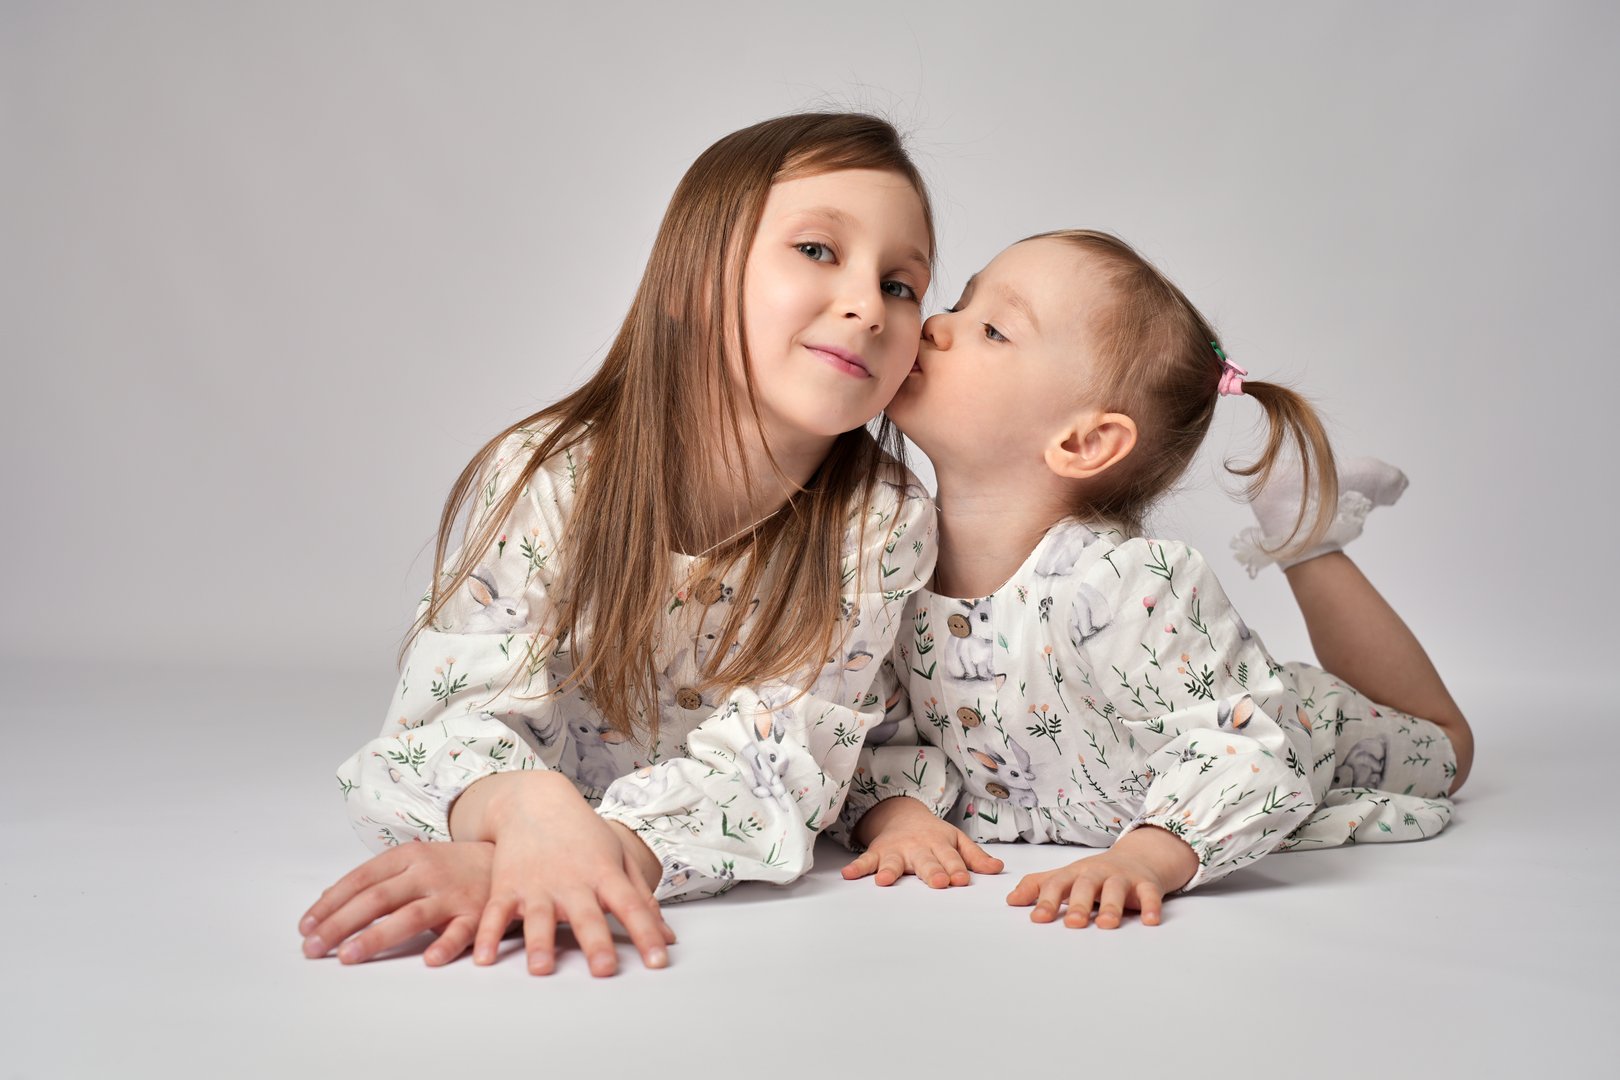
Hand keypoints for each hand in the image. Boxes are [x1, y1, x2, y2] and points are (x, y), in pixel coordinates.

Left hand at [299, 841, 495, 965]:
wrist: (508, 857)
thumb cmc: (452, 866)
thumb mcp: (414, 861)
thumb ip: (375, 879)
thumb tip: (328, 898)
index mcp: (408, 856)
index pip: (360, 879)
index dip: (330, 904)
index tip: (306, 927)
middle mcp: (426, 873)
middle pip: (377, 899)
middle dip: (339, 924)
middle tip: (312, 948)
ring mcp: (451, 894)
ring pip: (409, 916)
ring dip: (376, 936)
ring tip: (348, 956)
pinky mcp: (476, 914)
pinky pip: (459, 932)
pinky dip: (445, 945)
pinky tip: (429, 960)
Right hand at [458, 771, 676, 976]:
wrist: (535, 802)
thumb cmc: (584, 835)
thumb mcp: (617, 857)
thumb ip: (641, 898)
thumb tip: (668, 937)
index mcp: (604, 874)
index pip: (632, 906)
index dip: (646, 933)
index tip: (658, 961)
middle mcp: (572, 881)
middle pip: (587, 916)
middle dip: (596, 943)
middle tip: (604, 970)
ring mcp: (537, 884)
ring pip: (539, 917)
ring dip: (540, 943)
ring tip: (541, 969)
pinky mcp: (507, 885)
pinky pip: (496, 914)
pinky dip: (488, 935)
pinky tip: (484, 958)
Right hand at [841, 795, 1003, 887]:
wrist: (902, 814)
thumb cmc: (934, 835)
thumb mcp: (956, 840)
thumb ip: (975, 856)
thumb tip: (998, 869)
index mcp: (940, 844)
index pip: (951, 858)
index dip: (956, 868)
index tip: (960, 879)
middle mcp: (918, 846)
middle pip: (925, 861)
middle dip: (931, 871)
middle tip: (938, 881)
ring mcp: (896, 850)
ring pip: (894, 861)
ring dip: (890, 870)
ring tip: (886, 880)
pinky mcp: (878, 853)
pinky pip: (866, 860)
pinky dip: (858, 867)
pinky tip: (849, 875)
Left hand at [1006, 825, 1197, 927]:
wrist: (1137, 857)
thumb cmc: (1094, 874)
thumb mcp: (1066, 877)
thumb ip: (1038, 887)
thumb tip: (1010, 900)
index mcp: (1075, 873)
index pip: (1057, 884)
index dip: (1047, 900)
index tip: (1038, 919)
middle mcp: (1097, 873)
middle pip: (1086, 884)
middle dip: (1079, 903)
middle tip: (1072, 923)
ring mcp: (1122, 877)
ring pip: (1116, 889)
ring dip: (1112, 906)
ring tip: (1107, 925)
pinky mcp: (1146, 884)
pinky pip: (1150, 894)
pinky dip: (1151, 906)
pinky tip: (1150, 921)